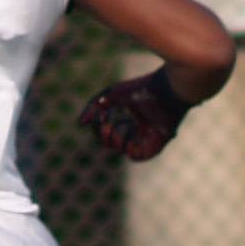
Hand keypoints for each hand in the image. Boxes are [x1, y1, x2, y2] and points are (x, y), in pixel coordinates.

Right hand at [77, 66, 192, 160]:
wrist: (164, 90)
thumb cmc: (139, 89)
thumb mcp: (109, 94)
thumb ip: (92, 107)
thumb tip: (80, 124)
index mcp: (121, 119)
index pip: (102, 130)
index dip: (97, 126)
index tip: (98, 115)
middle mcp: (131, 131)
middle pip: (108, 141)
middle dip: (104, 133)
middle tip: (107, 123)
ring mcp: (142, 140)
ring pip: (119, 149)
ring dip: (115, 139)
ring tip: (119, 126)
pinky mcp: (152, 147)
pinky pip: (135, 156)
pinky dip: (129, 147)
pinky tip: (130, 134)